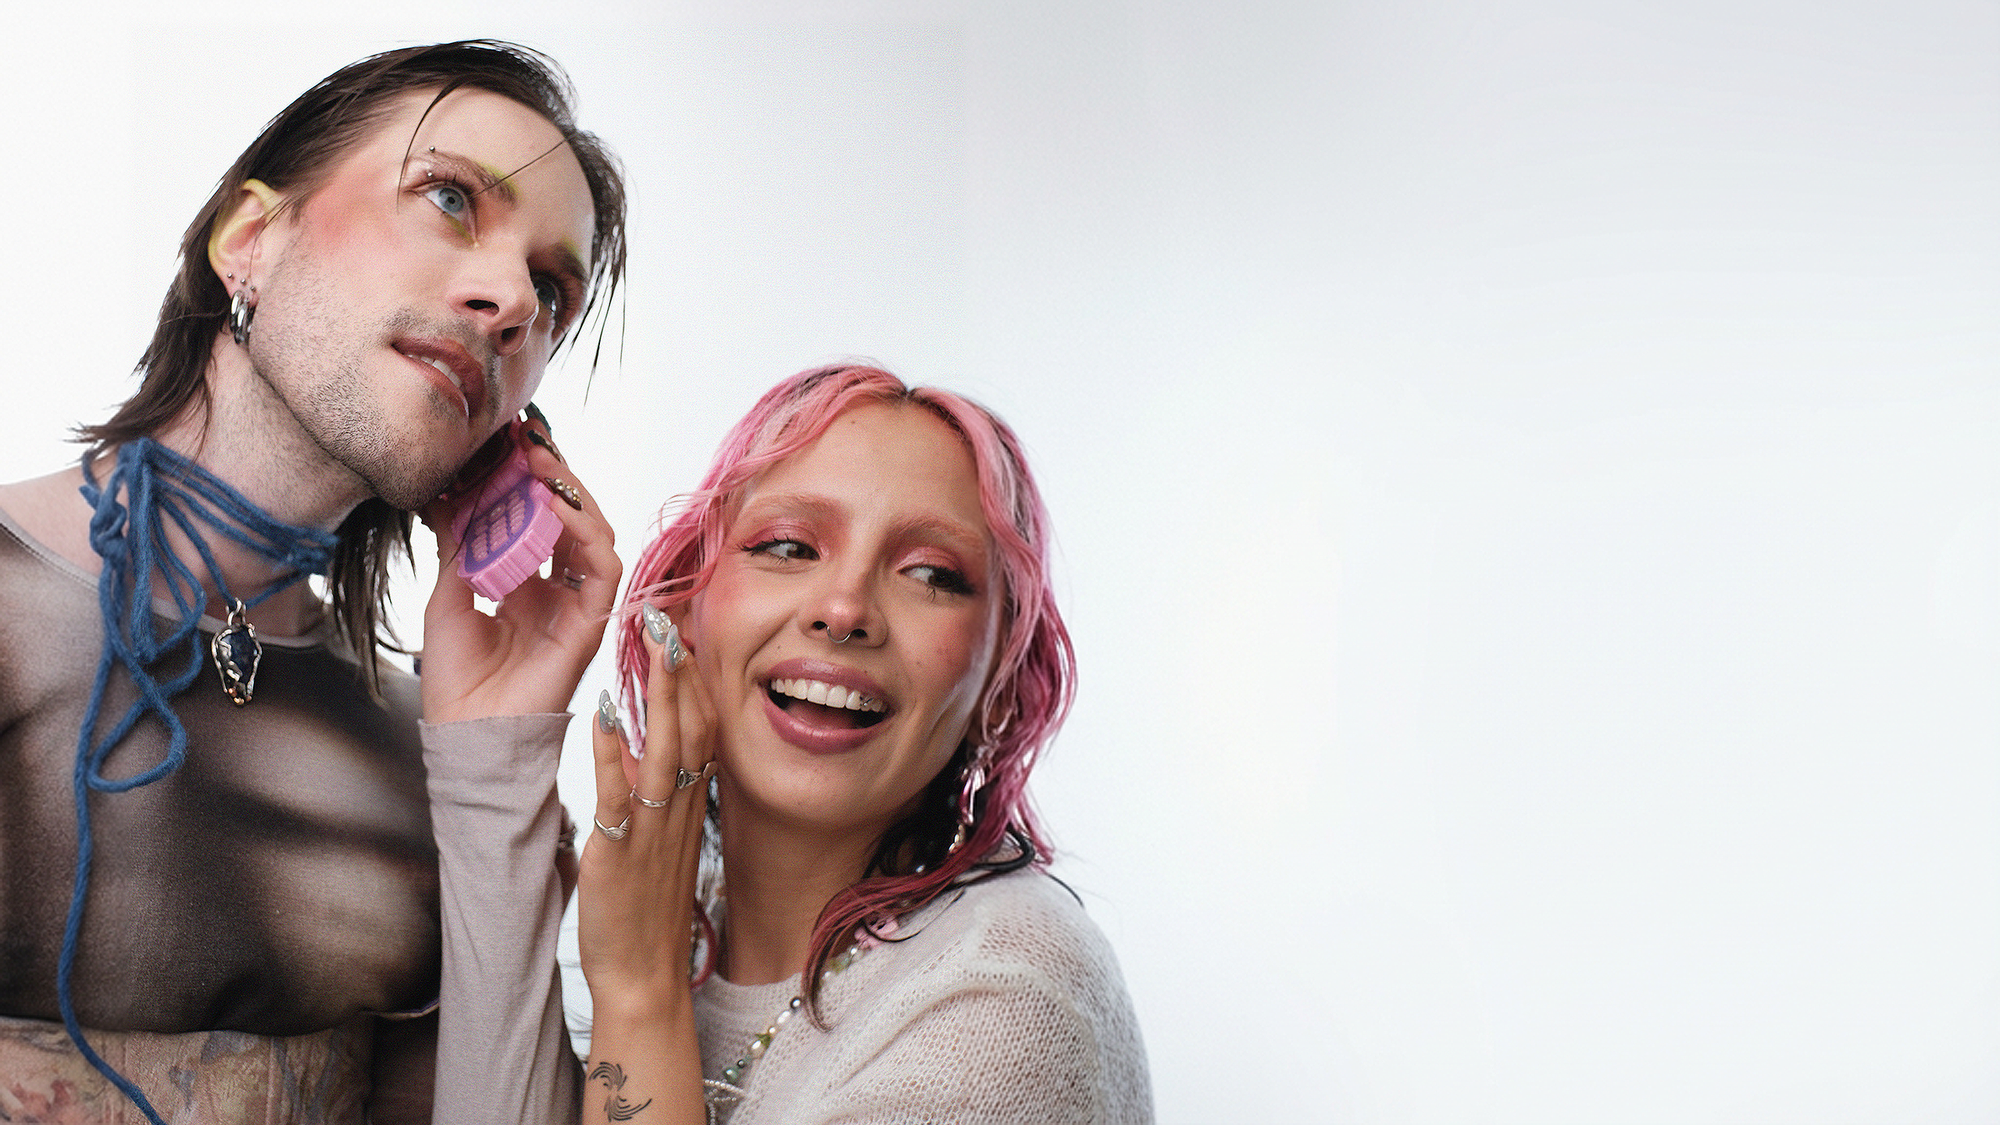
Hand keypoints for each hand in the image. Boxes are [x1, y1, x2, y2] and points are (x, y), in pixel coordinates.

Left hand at [418, 416, 621, 722]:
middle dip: (554, 476)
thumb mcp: (447, 596)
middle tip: (529, 441)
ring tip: (541, 464)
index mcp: (525, 586)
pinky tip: (556, 507)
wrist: (466, 735)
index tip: (510, 444)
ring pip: (596, 535)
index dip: (530, 482)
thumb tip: (450, 493)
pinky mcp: (592, 623)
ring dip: (572, 494)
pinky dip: (585, 533)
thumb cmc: (455, 682)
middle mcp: (557, 592)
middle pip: (572, 519)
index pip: (540, 520)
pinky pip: (604, 568)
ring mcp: (577, 606)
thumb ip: (460, 547)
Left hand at [578, 609, 716, 1019]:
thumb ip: (658, 794)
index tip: (684, 634)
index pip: (702, 729)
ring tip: (653, 643)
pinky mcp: (620, 849)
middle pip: (691, 727)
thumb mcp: (663, 842)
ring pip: (665, 748)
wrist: (645, 974)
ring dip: (660, 692)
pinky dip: (610, 749)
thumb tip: (639, 747)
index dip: (695, 680)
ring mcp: (653, 827)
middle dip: (682, 670)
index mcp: (690, 805)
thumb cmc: (649, 910)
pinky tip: (602, 711)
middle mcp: (679, 809)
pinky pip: (617, 792)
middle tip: (670, 617)